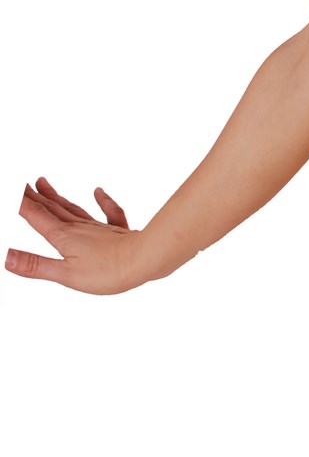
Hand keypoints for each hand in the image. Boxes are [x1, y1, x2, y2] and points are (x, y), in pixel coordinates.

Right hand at [7, 177, 150, 294]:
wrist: (147, 260)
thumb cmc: (110, 271)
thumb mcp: (66, 274)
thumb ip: (35, 265)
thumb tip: (6, 257)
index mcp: (64, 236)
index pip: (35, 215)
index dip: (19, 202)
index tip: (11, 188)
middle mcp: (79, 227)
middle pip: (51, 208)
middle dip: (32, 195)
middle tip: (21, 183)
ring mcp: (99, 228)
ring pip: (73, 208)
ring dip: (56, 196)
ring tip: (43, 182)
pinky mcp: (119, 232)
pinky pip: (111, 213)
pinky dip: (103, 201)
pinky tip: (99, 192)